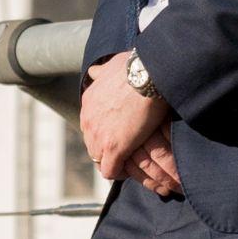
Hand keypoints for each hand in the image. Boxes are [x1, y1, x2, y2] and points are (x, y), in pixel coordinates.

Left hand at [82, 55, 180, 196]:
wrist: (148, 75)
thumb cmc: (136, 67)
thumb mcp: (111, 65)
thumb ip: (101, 72)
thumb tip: (94, 72)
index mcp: (89, 102)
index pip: (91, 126)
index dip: (104, 132)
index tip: (118, 134)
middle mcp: (89, 120)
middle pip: (92, 144)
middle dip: (107, 147)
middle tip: (125, 149)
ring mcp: (99, 136)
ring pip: (99, 159)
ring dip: (113, 161)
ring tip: (129, 161)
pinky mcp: (113, 149)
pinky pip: (110, 171)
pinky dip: (119, 172)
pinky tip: (131, 169)